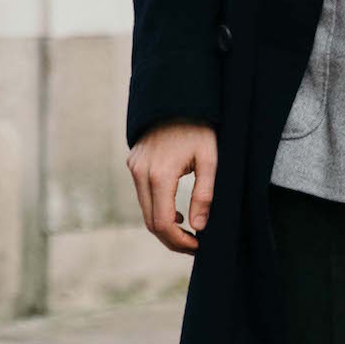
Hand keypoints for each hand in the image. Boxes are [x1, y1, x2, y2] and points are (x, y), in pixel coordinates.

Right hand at [127, 120, 217, 253]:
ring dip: (164, 226)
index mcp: (159, 175)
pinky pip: (142, 195)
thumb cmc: (199, 127)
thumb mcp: (210, 160)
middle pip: (150, 221)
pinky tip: (177, 212)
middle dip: (171, 239)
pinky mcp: (133, 163)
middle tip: (194, 245)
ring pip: (145, 210)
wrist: (177, 97)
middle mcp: (140, 173)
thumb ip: (205, 194)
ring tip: (188, 232)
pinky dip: (157, 209)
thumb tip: (198, 227)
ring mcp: (134, 168)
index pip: (163, 223)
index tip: (198, 246)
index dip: (179, 241)